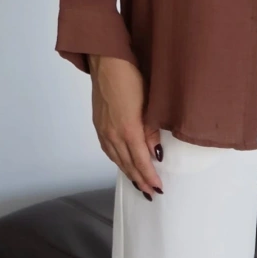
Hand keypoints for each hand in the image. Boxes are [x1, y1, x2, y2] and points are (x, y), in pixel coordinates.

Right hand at [88, 54, 163, 198]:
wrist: (107, 63)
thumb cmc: (131, 78)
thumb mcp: (148, 102)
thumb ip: (151, 130)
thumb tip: (155, 152)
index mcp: (128, 130)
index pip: (140, 161)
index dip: (149, 176)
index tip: (158, 188)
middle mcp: (113, 135)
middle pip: (127, 164)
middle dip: (139, 180)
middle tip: (150, 193)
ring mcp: (103, 130)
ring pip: (116, 159)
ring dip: (128, 173)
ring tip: (138, 184)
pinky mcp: (98, 124)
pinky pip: (107, 150)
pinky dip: (116, 161)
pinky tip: (121, 162)